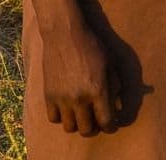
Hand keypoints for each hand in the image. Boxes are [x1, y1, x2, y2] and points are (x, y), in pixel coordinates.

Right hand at [43, 20, 121, 134]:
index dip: (111, 125)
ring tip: (83, 115)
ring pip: (69, 128)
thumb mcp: (111, 63)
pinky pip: (54, 119)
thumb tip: (117, 102)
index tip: (113, 124)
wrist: (65, 35)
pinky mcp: (48, 96)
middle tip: (98, 120)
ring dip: (78, 124)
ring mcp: (62, 99)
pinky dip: (62, 117)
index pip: (106, 120)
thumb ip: (114, 85)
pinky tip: (68, 108)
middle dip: (95, 128)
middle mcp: (80, 98)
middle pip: (87, 129)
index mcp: (98, 89)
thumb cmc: (92, 46)